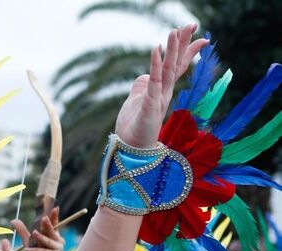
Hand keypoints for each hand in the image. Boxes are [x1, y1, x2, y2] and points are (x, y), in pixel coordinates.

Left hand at [12, 207, 63, 250]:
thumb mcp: (29, 241)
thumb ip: (22, 231)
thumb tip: (13, 220)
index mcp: (53, 234)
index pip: (54, 224)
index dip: (55, 216)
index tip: (55, 208)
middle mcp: (58, 240)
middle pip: (52, 231)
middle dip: (48, 224)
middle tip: (43, 218)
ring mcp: (58, 249)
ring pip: (48, 242)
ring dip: (41, 238)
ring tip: (34, 233)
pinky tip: (27, 250)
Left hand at [115, 24, 208, 148]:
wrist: (130, 148)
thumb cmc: (133, 127)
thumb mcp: (136, 100)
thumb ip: (142, 87)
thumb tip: (144, 75)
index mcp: (162, 91)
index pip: (177, 66)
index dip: (186, 50)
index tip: (198, 35)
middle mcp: (164, 92)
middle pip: (177, 64)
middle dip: (184, 44)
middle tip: (192, 25)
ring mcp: (158, 97)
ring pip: (168, 69)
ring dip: (172, 50)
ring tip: (175, 31)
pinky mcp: (150, 103)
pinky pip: (154, 80)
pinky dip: (156, 65)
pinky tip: (156, 50)